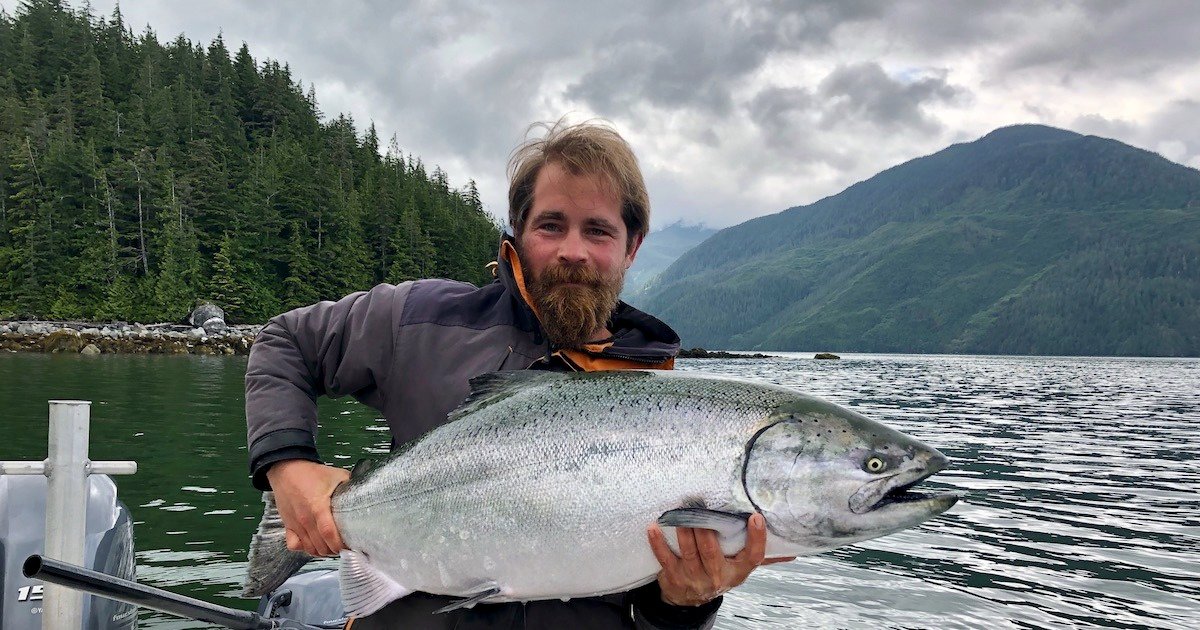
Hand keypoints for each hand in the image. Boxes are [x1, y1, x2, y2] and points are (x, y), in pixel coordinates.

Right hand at [265, 460, 349, 556]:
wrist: (287, 470)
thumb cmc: (311, 474)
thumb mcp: (336, 475)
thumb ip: (351, 485)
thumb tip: (366, 493)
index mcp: (318, 506)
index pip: (329, 533)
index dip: (340, 544)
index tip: (350, 546)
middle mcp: (305, 518)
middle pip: (320, 545)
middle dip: (334, 550)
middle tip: (344, 546)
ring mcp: (295, 524)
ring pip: (309, 548)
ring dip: (322, 551)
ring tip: (332, 547)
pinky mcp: (287, 526)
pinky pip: (294, 545)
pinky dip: (304, 548)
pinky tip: (314, 544)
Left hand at [646, 513, 796, 605]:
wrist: (691, 598)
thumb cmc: (718, 572)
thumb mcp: (740, 567)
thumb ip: (763, 556)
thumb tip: (793, 551)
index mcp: (738, 570)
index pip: (752, 557)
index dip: (756, 538)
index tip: (756, 517)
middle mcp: (718, 576)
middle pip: (714, 553)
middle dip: (707, 532)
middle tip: (702, 509)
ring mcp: (694, 578)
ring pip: (690, 554)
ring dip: (685, 534)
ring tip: (681, 514)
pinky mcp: (674, 577)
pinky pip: (665, 559)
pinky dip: (658, 543)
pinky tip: (654, 528)